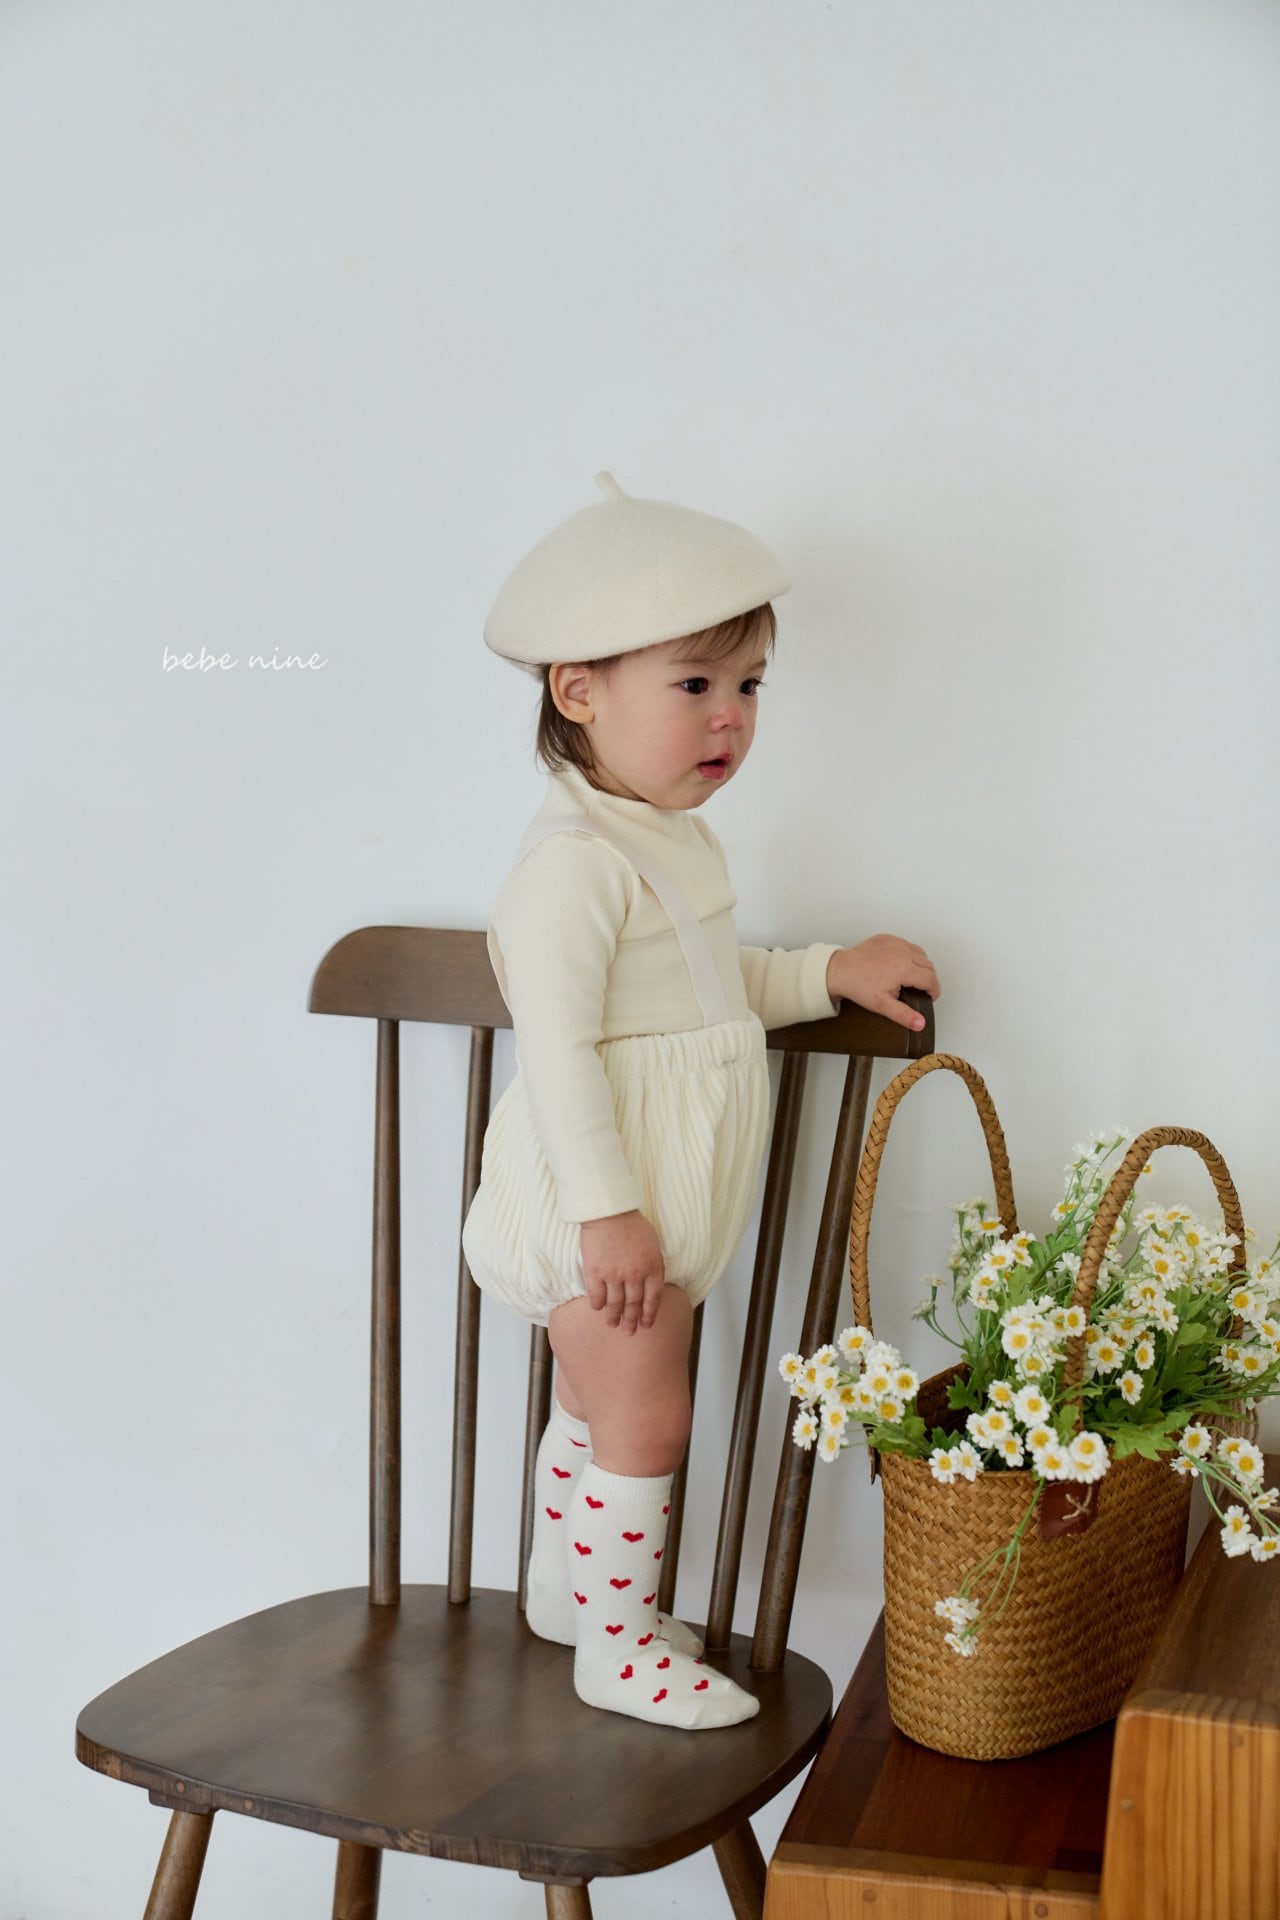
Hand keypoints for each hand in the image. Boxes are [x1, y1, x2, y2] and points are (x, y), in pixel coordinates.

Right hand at [578, 1210, 665, 1333]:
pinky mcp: (595, 1272)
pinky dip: (597, 1305)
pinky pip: (596, 1296)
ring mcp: (614, 1275)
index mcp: (652, 1267)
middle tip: (629, 1332)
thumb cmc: (632, 1224)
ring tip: (612, 1324)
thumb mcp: (653, 1244)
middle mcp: (635, 1275)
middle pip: (634, 1305)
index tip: (646, 1325)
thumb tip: (652, 1283)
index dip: (649, 1314)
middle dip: (632, 1321)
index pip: (653, 1298)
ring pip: (615, 1304)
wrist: (609, 1211)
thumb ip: (654, 1264)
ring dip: (614, 1317)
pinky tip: (598, 1308)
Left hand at [826, 935, 939, 1032]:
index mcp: (904, 968)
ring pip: (921, 953)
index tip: (929, 998)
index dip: (934, 992)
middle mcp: (903, 952)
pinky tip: (900, 965)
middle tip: (918, 990)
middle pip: (929, 966)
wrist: (840, 970)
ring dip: (921, 965)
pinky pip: (907, 945)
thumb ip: (904, 1015)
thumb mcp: (882, 1005)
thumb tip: (920, 1024)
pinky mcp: (888, 938)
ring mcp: (896, 943)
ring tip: (911, 978)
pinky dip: (908, 954)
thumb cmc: (859, 986)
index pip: (931, 980)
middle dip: (928, 979)